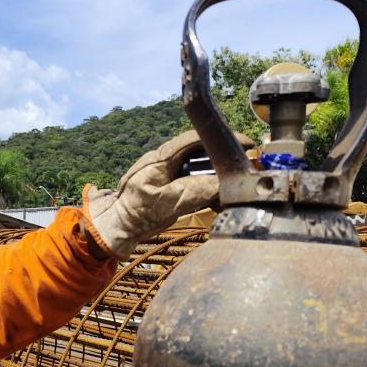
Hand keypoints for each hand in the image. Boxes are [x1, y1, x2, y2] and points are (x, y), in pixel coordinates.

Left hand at [82, 130, 254, 258]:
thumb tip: (219, 185)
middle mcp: (166, 161)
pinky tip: (221, 197)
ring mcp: (169, 173)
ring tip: (237, 183)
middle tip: (246, 164)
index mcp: (160, 159)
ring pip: (200, 166)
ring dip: (219, 173)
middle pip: (201, 150)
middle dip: (223, 156)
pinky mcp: (172, 185)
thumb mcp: (163, 204)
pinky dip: (210, 187)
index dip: (219, 138)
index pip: (194, 139)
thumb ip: (190, 193)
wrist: (119, 228)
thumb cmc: (135, 214)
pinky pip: (196, 180)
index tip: (243, 143)